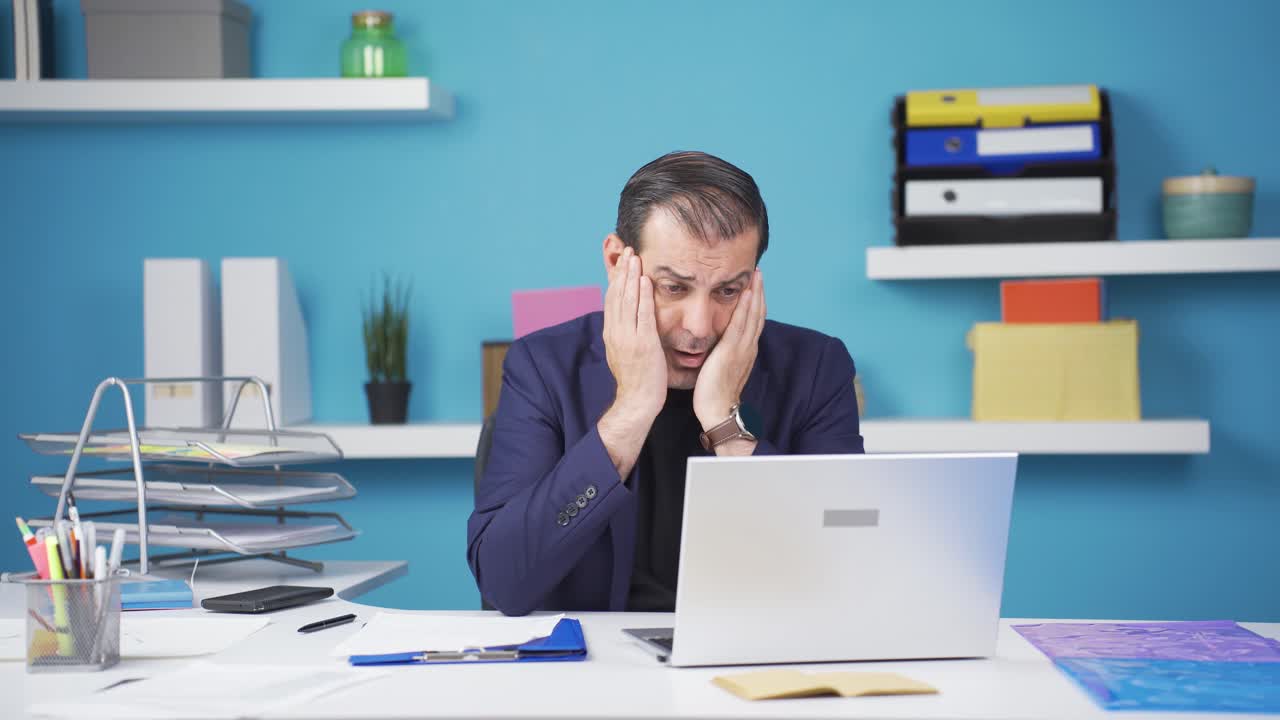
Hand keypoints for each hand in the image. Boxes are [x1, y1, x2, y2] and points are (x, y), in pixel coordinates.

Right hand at [602, 247, 667, 419]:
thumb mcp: (623, 352)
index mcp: (611, 334)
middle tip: (628, 250)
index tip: (622, 262)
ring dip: (631, 277)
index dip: (616, 279)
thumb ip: (624, 333)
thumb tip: (624, 319)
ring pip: (628, 300)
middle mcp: (616, 333)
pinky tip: (645, 281)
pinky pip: (643, 314)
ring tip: (635, 257)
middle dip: (622, 271)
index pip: (611, 300)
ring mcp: (629, 337)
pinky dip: (643, 296)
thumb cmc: (636, 379)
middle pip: (617, 295)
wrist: (638, 401)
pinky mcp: (644, 343)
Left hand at [693, 268, 764, 429]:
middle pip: (757, 313)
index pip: (753, 320)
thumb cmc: (715, 393)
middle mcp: (748, 347)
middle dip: (759, 292)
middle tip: (758, 272)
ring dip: (756, 293)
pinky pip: (741, 324)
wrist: (718, 411)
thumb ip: (724, 353)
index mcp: (745, 350)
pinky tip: (747, 293)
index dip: (755, 302)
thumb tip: (719, 344)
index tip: (755, 285)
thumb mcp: (722, 368)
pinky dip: (746, 307)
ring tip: (756, 275)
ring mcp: (742, 348)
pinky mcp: (732, 351)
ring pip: (753, 315)